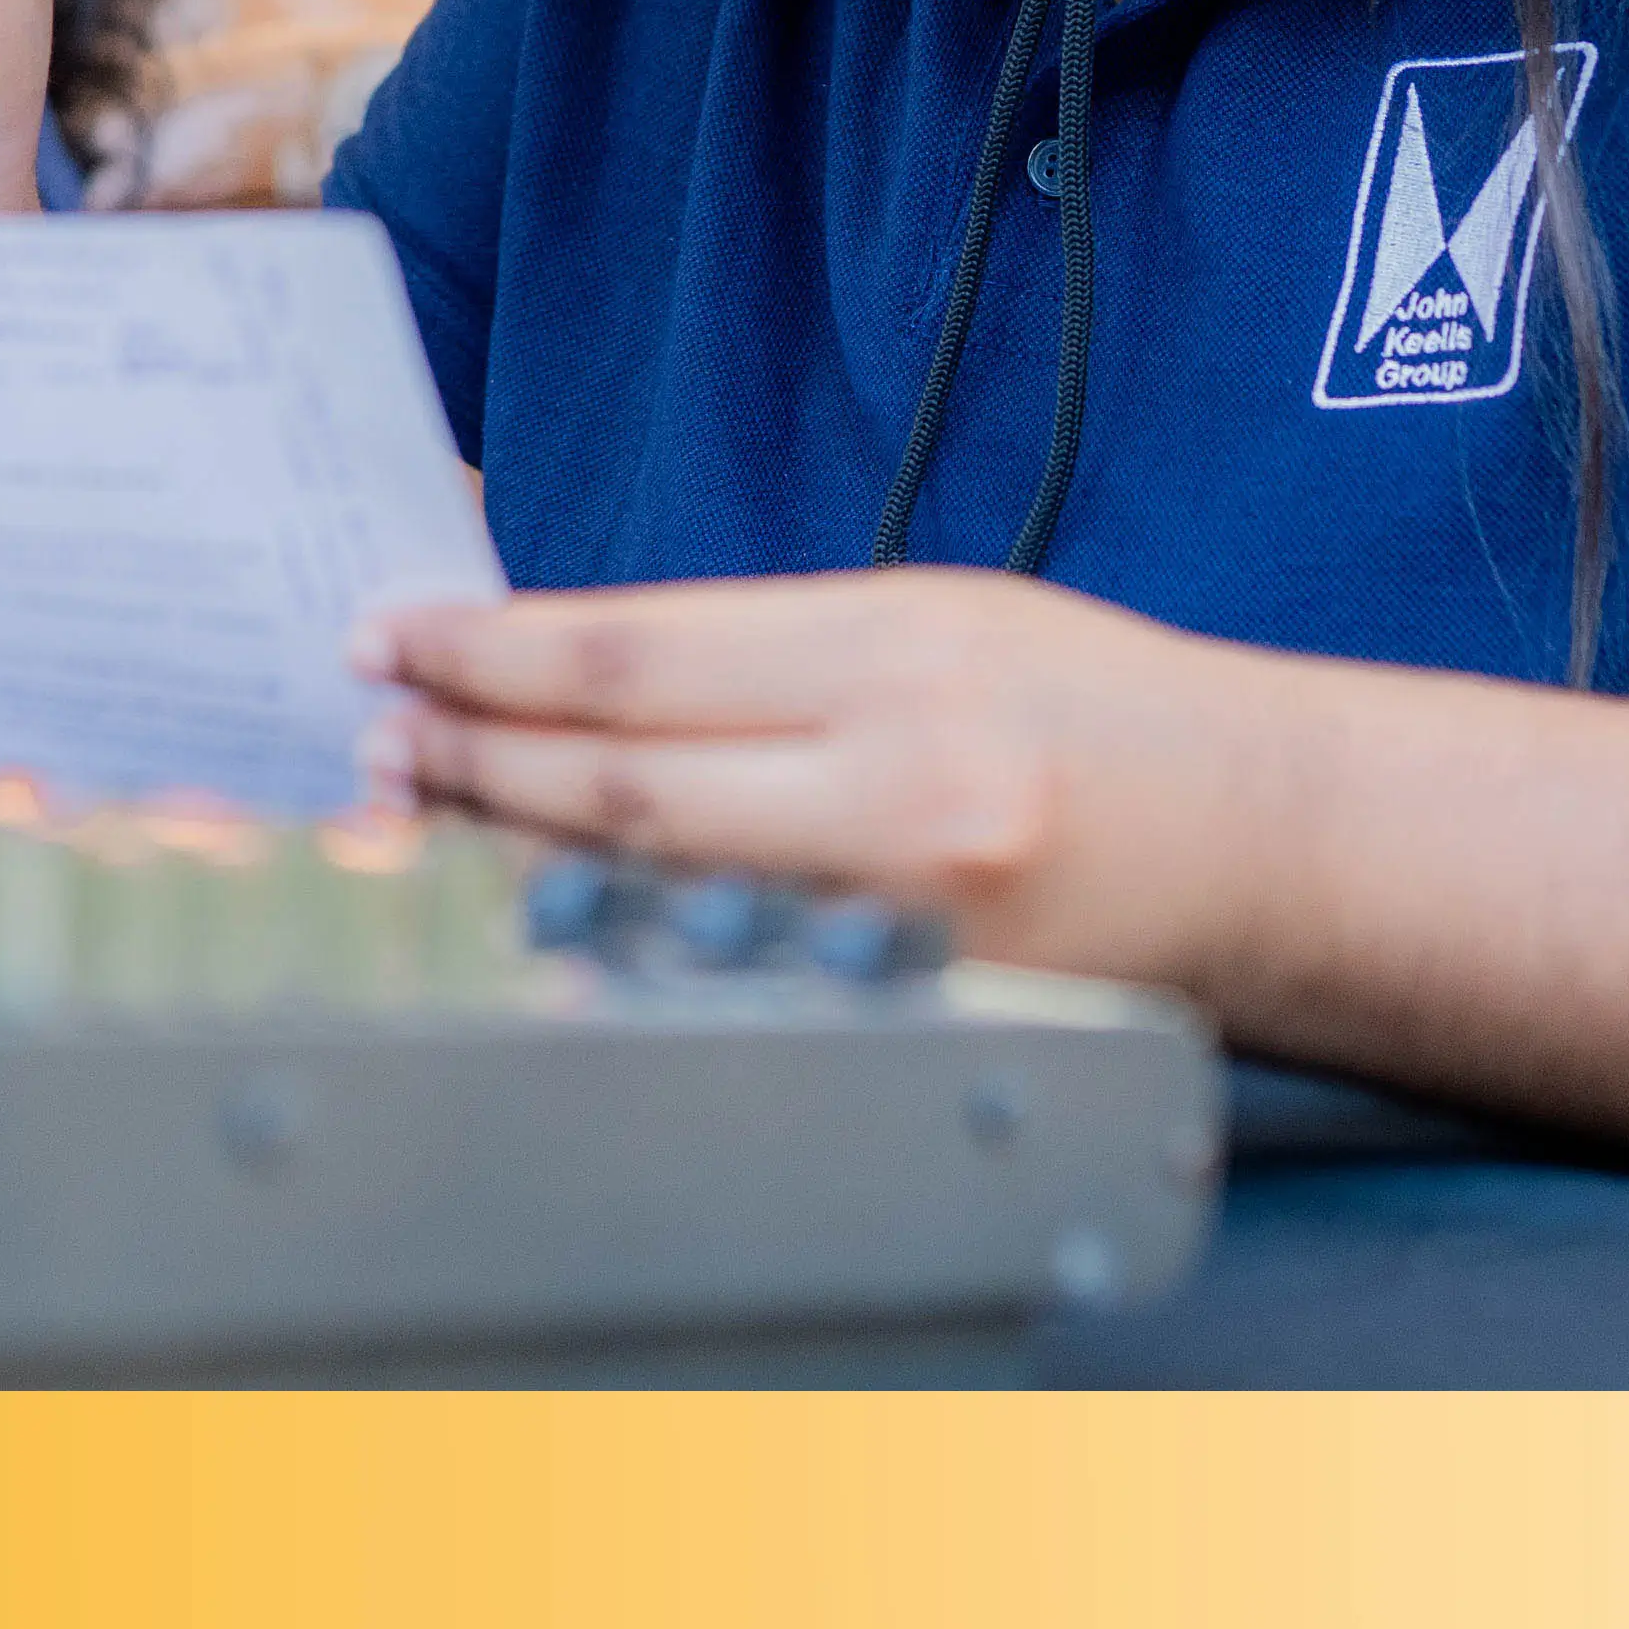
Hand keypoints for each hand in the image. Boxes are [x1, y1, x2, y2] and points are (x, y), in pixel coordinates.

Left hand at [355, 567, 1292, 988]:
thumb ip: (760, 650)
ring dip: (509, 849)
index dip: (487, 651)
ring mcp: (906, 918)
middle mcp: (899, 786)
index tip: (387, 636)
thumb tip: (568, 666)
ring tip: (408, 808)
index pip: (634, 660)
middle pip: (615, 781)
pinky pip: (724, 962)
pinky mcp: (913, 1011)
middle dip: (466, 753)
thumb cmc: (1093, 704)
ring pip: (646, 887)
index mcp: (899, 653)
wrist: (1263, 835)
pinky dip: (613, 936)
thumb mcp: (931, 616)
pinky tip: (537, 911)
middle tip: (365, 732)